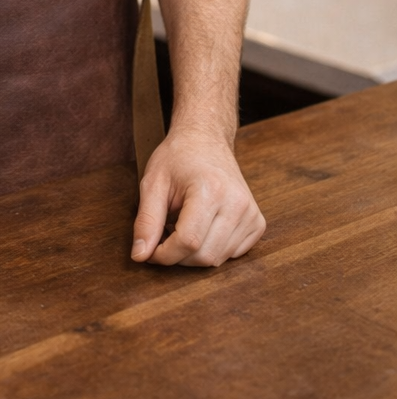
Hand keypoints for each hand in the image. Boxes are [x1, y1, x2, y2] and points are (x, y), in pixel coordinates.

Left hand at [131, 127, 265, 267]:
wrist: (205, 139)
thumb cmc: (177, 158)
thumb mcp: (153, 183)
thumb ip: (146, 221)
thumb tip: (140, 256)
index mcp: (210, 190)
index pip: (188, 242)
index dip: (164, 254)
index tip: (149, 251)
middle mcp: (237, 203)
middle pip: (204, 256)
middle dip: (177, 256)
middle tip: (163, 235)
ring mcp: (251, 214)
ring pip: (218, 259)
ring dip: (194, 255)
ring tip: (181, 227)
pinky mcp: (257, 222)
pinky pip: (233, 254)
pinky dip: (212, 250)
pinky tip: (201, 229)